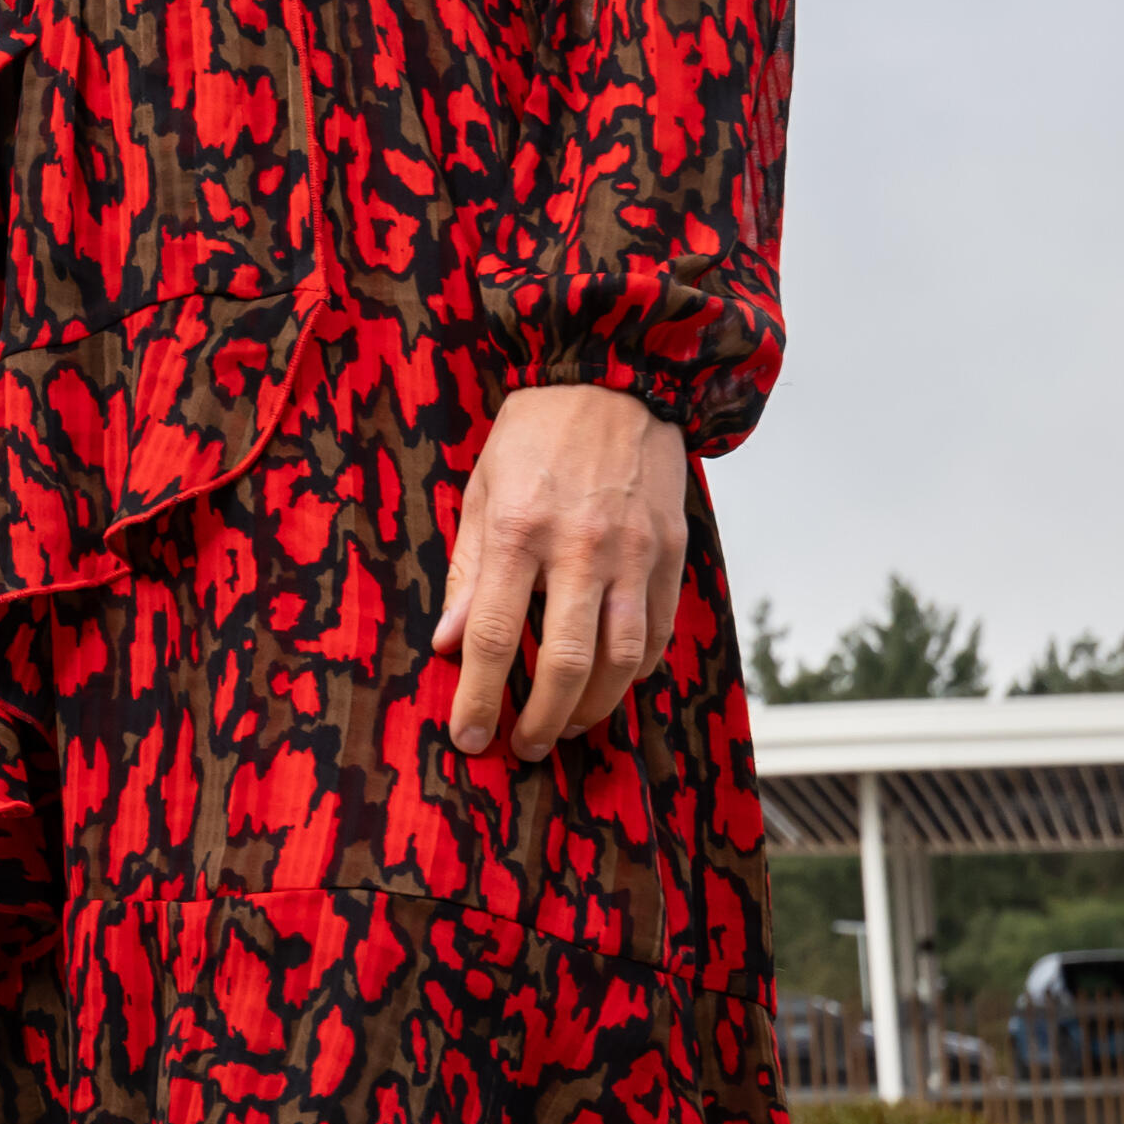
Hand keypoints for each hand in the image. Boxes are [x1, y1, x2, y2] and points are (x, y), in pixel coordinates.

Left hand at [434, 383, 688, 758]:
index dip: (481, 697)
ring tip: (565, 726)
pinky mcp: (673, 553)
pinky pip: (658, 633)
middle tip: (523, 747)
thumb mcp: (482, 488)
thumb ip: (470, 571)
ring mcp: (635, 554)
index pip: (498, 637)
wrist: (616, 376)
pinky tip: (609, 684)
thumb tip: (450, 643)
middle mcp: (581, 547)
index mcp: (520, 529)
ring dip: (594, 708)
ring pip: (624, 661)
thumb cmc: (535, 432)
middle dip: (542, 719)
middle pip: (569, 663)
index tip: (468, 737)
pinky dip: (634, 671)